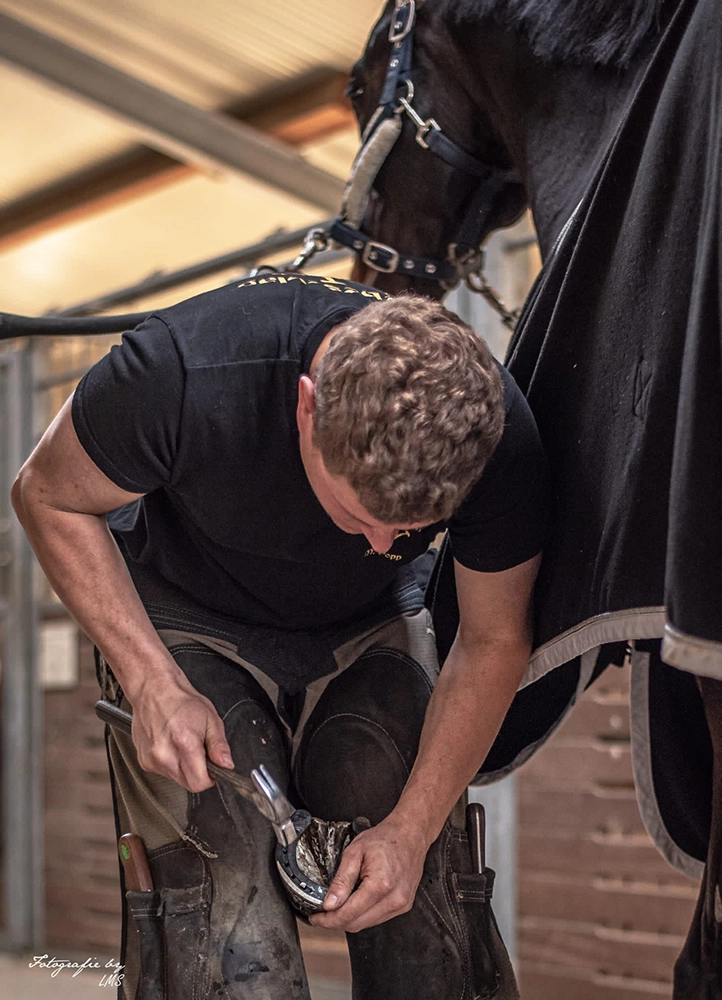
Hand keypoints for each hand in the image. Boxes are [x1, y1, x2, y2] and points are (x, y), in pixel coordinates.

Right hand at [129, 673, 233, 792]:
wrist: (154, 690)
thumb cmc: (181, 700)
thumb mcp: (211, 718)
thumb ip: (220, 746)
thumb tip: (226, 765)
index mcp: (185, 743)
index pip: (199, 783)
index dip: (210, 777)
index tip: (213, 769)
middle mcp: (165, 755)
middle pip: (188, 783)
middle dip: (198, 772)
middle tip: (198, 751)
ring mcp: (152, 759)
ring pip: (176, 779)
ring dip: (184, 768)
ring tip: (183, 744)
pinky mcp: (144, 761)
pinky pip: (163, 772)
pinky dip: (170, 763)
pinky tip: (171, 745)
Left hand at [308, 813, 428, 932]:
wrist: (410, 834)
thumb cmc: (385, 838)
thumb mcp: (355, 852)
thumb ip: (341, 880)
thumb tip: (329, 904)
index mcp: (380, 884)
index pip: (348, 914)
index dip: (328, 920)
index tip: (315, 918)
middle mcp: (394, 899)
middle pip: (356, 924)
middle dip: (335, 921)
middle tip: (321, 913)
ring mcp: (401, 904)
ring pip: (366, 924)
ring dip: (349, 919)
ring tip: (337, 906)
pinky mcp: (404, 906)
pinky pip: (377, 918)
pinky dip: (363, 915)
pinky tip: (355, 903)